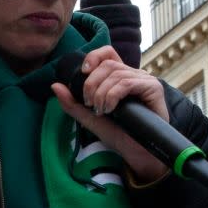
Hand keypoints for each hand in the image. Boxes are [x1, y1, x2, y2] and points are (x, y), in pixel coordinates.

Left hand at [50, 46, 169, 183]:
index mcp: (120, 77)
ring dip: (101, 93)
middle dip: (91, 83)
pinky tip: (110, 108)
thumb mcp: (90, 118)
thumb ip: (73, 103)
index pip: (107, 53)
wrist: (138, 153)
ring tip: (100, 110)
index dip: (93, 57)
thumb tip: (55, 85)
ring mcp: (144, 81)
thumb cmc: (119, 135)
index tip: (83, 73)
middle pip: (108, 64)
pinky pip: (127, 82)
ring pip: (116, 73)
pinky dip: (113, 95)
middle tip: (89, 104)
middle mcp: (133, 75)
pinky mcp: (153, 88)